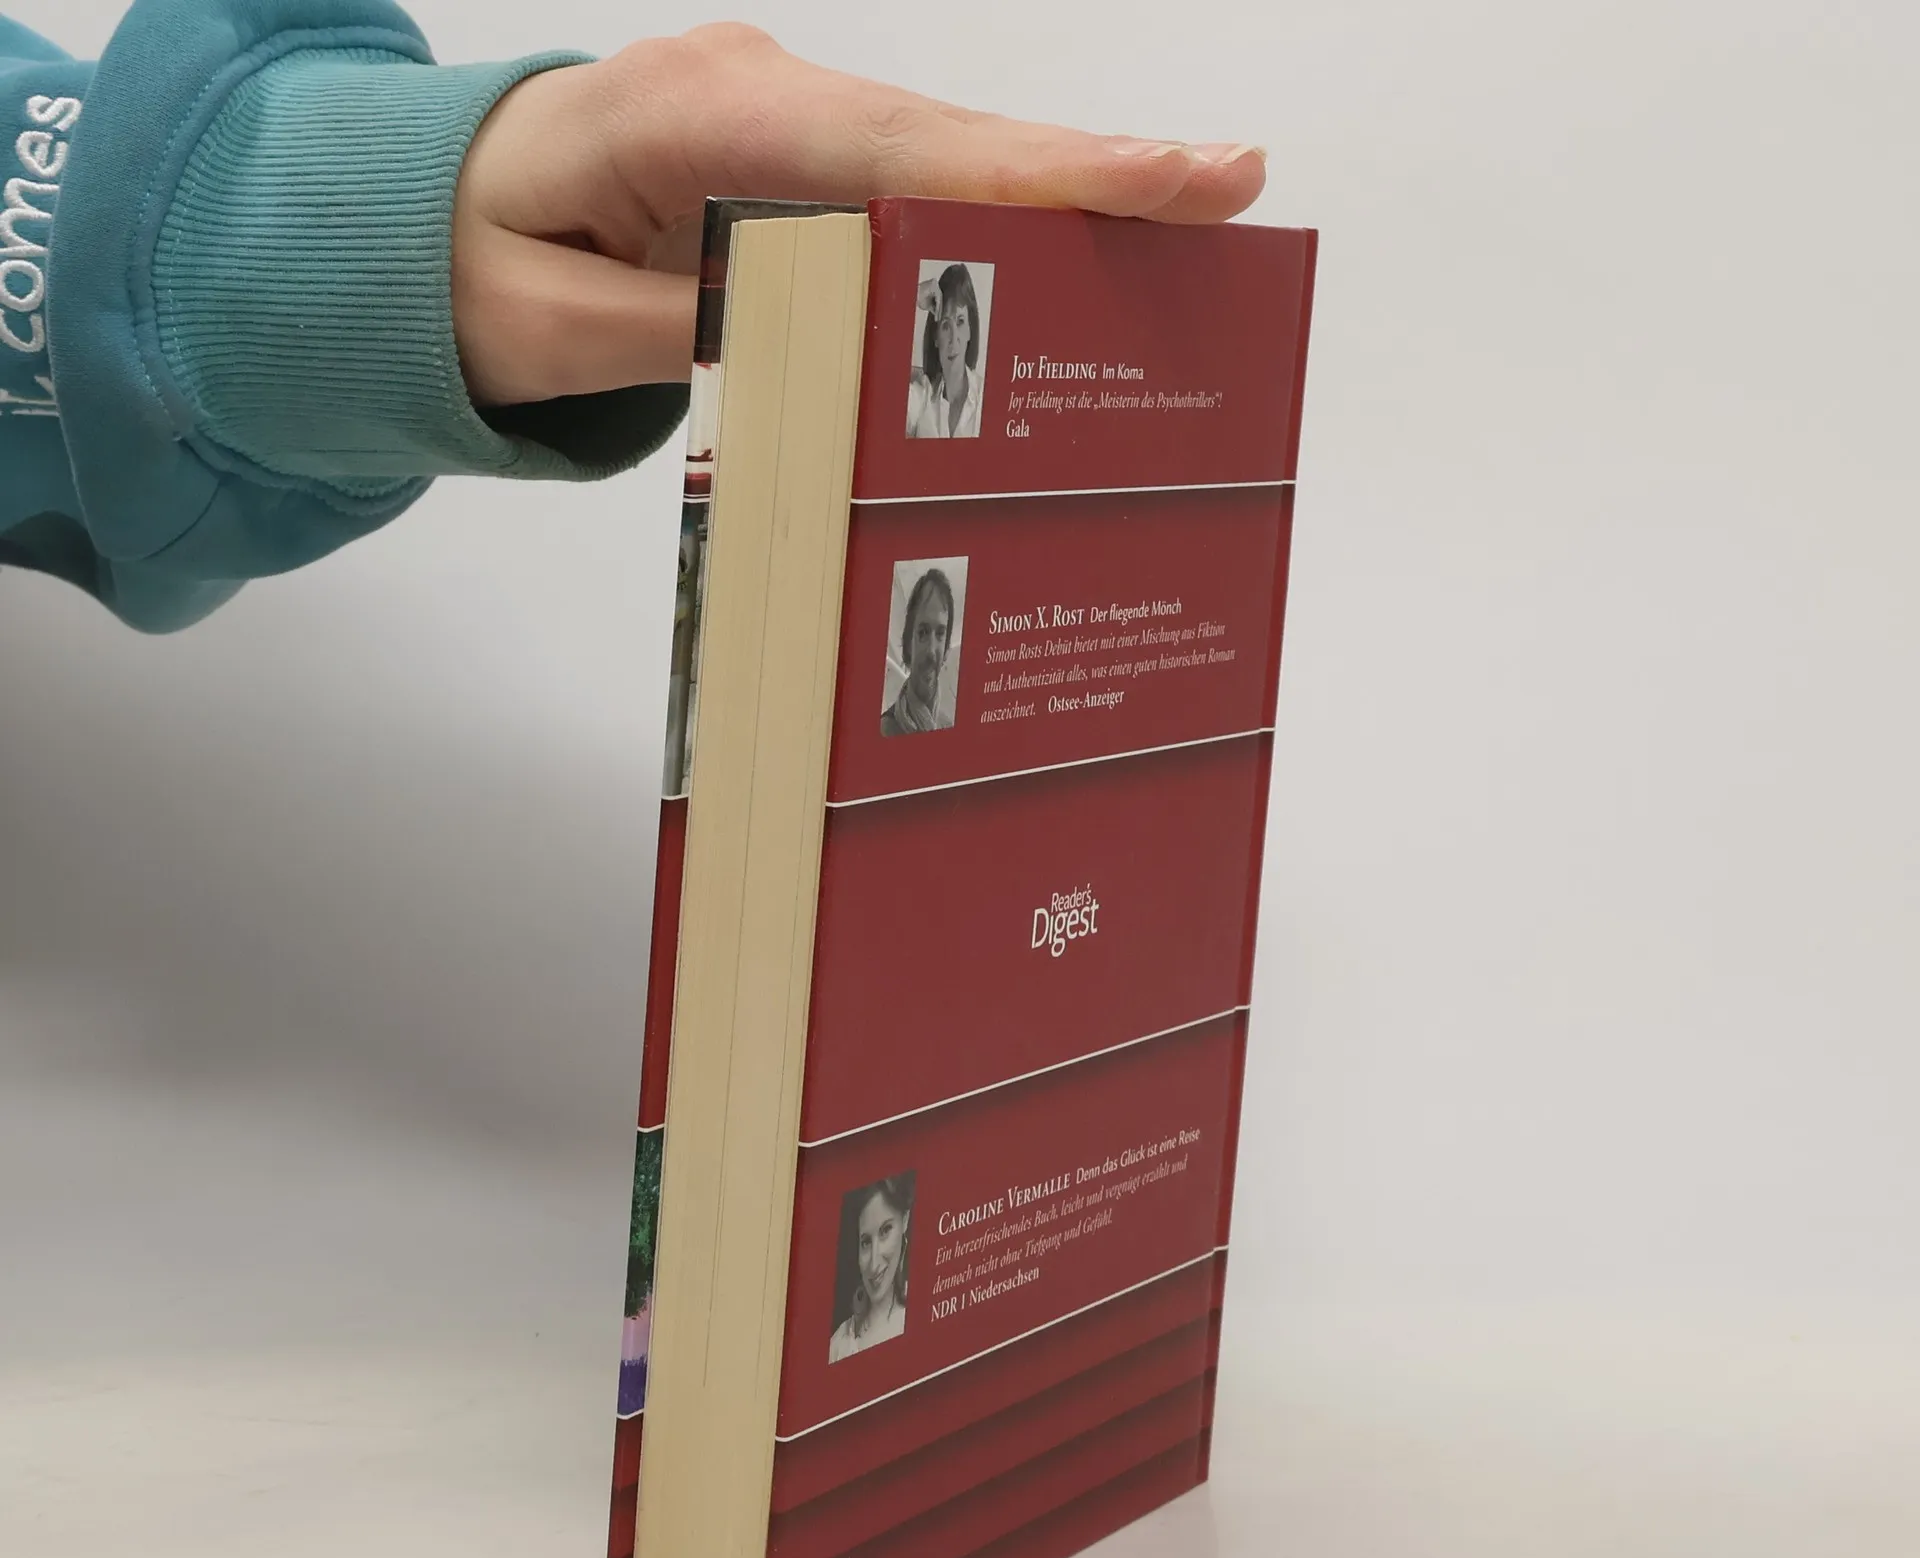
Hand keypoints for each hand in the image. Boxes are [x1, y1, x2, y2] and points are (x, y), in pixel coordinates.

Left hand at [451, 23, 1265, 407]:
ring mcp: (775, 118)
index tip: (1167, 174)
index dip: (1034, 174)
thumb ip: (685, 334)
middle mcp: (754, 93)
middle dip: (1088, 171)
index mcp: (690, 117)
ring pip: (939, 162)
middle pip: (947, 142)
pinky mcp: (784, 157)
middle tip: (1230, 187)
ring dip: (1057, 197)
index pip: (893, 153)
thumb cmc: (456, 268)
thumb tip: (831, 338)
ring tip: (1189, 223)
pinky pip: (905, 190)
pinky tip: (1069, 257)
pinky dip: (990, 222)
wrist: (405, 218)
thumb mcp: (548, 330)